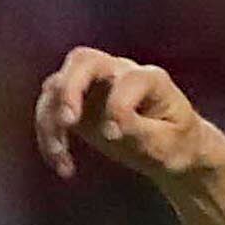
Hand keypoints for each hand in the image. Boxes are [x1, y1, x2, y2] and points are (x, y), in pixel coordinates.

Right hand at [33, 47, 207, 181]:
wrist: (169, 148)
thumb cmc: (176, 145)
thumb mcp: (169, 146)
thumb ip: (143, 134)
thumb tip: (111, 128)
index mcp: (152, 80)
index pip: (129, 80)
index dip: (118, 105)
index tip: (114, 136)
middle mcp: (120, 73)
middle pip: (84, 60)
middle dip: (70, 88)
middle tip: (67, 122)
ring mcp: (96, 85)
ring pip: (58, 82)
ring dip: (51, 118)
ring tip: (60, 155)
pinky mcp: (79, 104)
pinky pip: (51, 108)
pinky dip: (49, 134)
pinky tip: (61, 164)